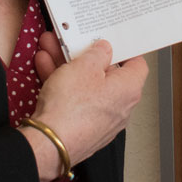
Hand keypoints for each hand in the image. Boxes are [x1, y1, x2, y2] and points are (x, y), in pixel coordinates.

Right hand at [22, 39, 147, 181]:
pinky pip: (74, 98)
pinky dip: (61, 82)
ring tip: (49, 48)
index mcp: (128, 90)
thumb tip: (104, 49)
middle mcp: (119, 106)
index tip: (111, 39)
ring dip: (67, 64)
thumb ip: (97, 53)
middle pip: (105, 73)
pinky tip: (44, 66)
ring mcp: (100, 118)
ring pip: (85, 84)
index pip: (137, 65)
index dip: (125, 50)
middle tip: (71, 41)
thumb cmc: (72, 106)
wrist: (50, 142)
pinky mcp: (82, 125)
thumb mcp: (84, 66)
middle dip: (83, 54)